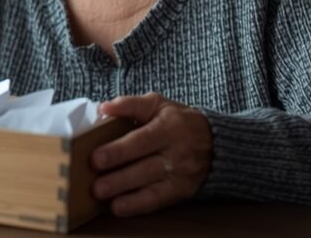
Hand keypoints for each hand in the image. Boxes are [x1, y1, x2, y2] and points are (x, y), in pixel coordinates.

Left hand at [91, 92, 212, 215]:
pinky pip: (158, 201)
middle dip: (119, 177)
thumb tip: (103, 107)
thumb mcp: (158, 104)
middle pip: (145, 167)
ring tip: (101, 194)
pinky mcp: (181, 191)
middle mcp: (178, 152)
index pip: (142, 140)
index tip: (96, 158)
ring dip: (124, 192)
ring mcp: (181, 174)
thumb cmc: (178, 121)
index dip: (119, 150)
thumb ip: (130, 104)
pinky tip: (118, 207)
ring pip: (151, 186)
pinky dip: (137, 205)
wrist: (215, 143)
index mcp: (170, 127)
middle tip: (95, 184)